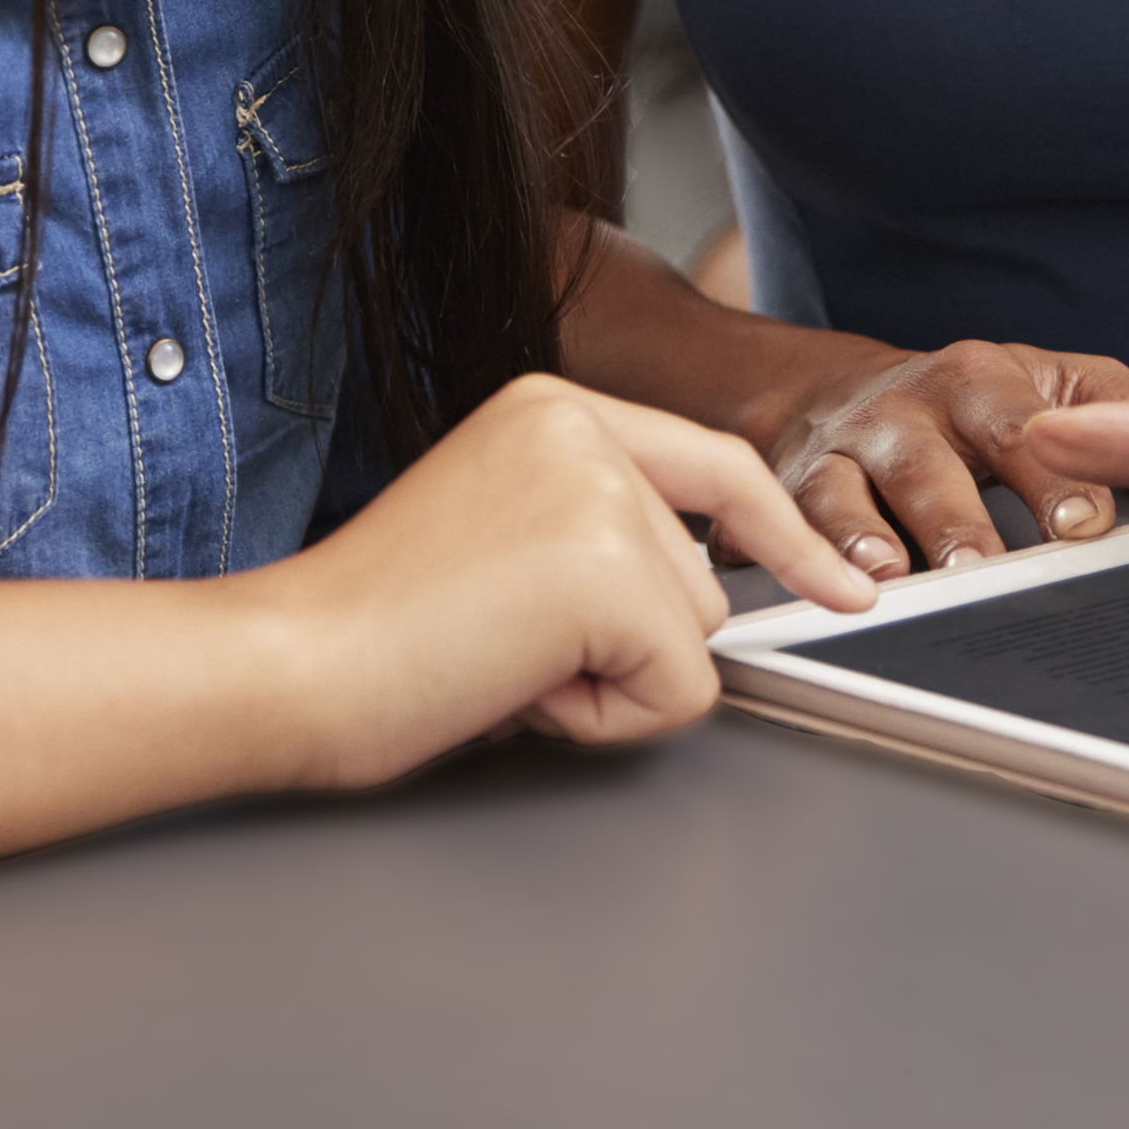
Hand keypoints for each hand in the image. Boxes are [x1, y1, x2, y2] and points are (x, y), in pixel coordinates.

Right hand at [255, 375, 868, 790]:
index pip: (713, 467)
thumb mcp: (498, 538)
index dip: (782, 538)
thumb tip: (699, 592)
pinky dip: (606, 720)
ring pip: (694, 637)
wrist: (287, 665)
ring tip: (498, 662)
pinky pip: (679, 690)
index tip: (841, 586)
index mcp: (550, 408)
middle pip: (704, 576)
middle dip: (629, 645)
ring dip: (609, 683)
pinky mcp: (610, 572)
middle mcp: (581, 428)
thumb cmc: (367, 629)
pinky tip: (514, 688)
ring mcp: (600, 494)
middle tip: (503, 647)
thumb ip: (591, 533)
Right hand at [757, 335, 1128, 580]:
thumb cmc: (960, 404)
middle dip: (957, 521)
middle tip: (983, 571)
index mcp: (979, 382)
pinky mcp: (788, 489)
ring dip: (868, 540)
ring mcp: (840, 451)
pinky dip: (797, 558)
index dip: (1053, 478)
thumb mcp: (1043, 388)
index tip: (1084, 525)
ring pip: (847, 497)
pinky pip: (787, 525)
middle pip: (931, 467)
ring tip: (891, 581)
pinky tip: (820, 590)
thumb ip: (1117, 424)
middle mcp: (905, 412)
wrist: (828, 390)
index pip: (1024, 431)